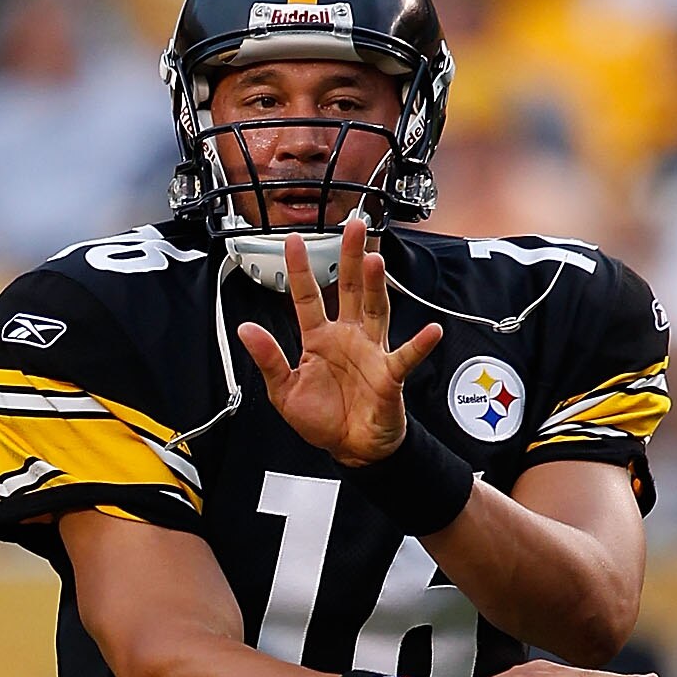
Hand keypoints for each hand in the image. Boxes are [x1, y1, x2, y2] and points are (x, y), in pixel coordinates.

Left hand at [233, 217, 444, 465]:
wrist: (352, 449)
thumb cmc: (324, 419)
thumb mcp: (284, 392)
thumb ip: (268, 359)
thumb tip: (245, 330)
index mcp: (319, 339)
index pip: (307, 297)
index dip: (300, 270)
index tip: (292, 241)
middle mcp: (347, 337)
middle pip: (349, 290)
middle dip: (350, 258)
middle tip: (353, 227)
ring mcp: (371, 352)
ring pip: (375, 310)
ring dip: (375, 286)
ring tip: (374, 261)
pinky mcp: (390, 375)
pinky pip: (406, 357)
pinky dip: (419, 345)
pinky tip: (430, 331)